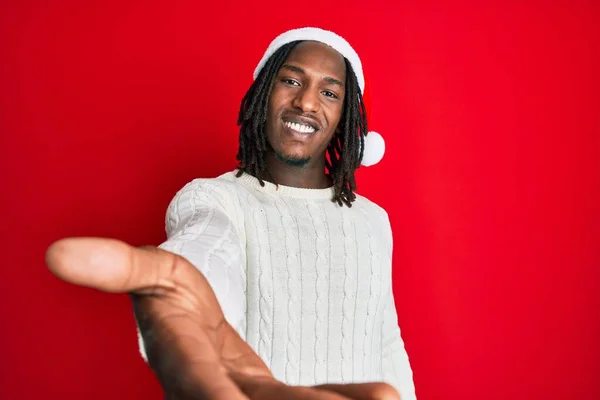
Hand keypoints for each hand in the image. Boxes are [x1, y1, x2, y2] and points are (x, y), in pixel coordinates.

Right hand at [46, 237, 399, 399]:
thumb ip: (117, 266)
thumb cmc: (174, 299)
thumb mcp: (151, 272)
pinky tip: (383, 396)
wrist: (195, 326)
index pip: (204, 390)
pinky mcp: (276, 397)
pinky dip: (347, 399)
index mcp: (186, 366)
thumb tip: (59, 252)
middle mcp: (219, 394)